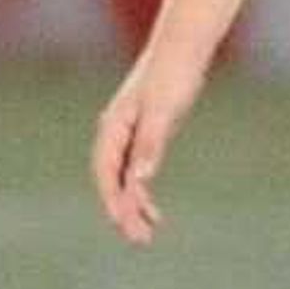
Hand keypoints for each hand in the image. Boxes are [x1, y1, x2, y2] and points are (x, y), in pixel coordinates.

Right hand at [90, 48, 209, 245]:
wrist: (183, 49)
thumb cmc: (172, 76)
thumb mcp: (162, 112)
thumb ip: (150, 145)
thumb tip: (140, 179)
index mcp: (114, 127)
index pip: (106, 172)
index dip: (114, 199)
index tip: (123, 223)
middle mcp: (116, 133)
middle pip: (112, 180)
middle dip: (123, 210)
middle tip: (139, 239)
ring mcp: (129, 134)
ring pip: (123, 178)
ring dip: (133, 205)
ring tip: (147, 233)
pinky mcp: (144, 134)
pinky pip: (136, 170)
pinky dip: (142, 191)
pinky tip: (152, 209)